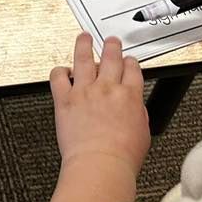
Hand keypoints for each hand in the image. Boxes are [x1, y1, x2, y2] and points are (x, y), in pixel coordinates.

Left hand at [50, 34, 148, 174]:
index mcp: (130, 96)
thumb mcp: (143, 132)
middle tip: (111, 41)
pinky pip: (58, 77)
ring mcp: (84, 91)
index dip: (130, 61)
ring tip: (84, 37)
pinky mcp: (65, 99)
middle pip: (110, 57)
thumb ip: (137, 113)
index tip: (127, 60)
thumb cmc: (122, 156)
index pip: (132, 68)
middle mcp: (107, 88)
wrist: (100, 164)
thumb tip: (133, 106)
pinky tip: (62, 70)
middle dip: (112, 46)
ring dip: (84, 44)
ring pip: (83, 58)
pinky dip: (59, 71)